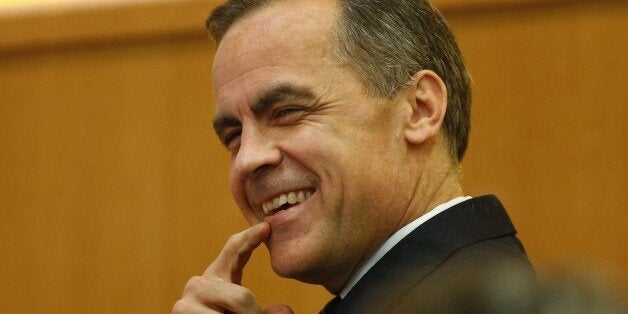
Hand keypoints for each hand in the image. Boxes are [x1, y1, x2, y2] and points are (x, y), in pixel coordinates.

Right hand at [172, 222, 292, 313]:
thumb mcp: (244, 313)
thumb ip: (261, 310)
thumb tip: (285, 310)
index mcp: (217, 277)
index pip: (234, 249)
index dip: (250, 238)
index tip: (266, 227)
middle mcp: (198, 285)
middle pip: (241, 298)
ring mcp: (186, 301)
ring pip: (234, 312)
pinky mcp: (181, 313)